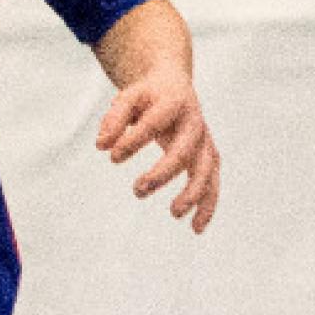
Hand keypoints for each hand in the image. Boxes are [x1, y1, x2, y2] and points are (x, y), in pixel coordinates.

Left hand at [97, 66, 221, 231]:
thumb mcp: (127, 97)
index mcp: (174, 102)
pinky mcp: (208, 157)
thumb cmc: (147, 96)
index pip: (153, 124)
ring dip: (193, 193)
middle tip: (137, 190)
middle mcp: (194, 122)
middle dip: (163, 173)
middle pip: (185, 150)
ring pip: (205, 169)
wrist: (174, 85)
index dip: (133, 141)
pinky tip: (196, 228)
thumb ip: (114, 119)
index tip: (113, 157)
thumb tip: (102, 145)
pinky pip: (212, 183)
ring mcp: (204, 141)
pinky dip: (207, 205)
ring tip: (174, 213)